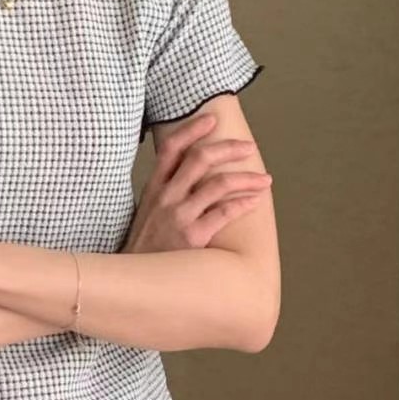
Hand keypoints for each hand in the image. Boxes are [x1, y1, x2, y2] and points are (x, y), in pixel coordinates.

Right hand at [123, 114, 272, 252]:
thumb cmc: (145, 249)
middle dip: (229, 148)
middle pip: (200, 158)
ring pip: (219, 183)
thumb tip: (187, 179)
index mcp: (153, 189)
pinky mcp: (192, 236)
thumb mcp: (146, 215)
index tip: (212, 119)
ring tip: (264, 179)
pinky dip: (245, 203)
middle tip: (248, 148)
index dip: (192, 129)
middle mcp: (165, 198)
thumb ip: (163, 195)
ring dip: (247, 177)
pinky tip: (255, 201)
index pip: (172, 148)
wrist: (134, 280)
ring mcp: (178, 216)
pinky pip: (225, 212)